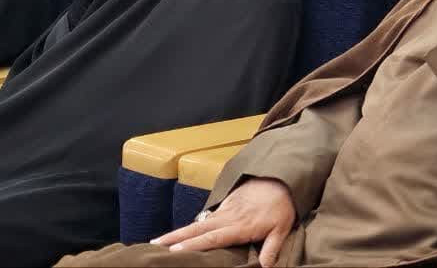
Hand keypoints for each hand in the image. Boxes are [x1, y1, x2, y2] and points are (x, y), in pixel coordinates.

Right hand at [152, 178, 294, 265]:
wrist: (280, 178)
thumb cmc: (281, 206)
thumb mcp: (282, 228)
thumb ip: (272, 247)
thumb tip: (264, 266)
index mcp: (239, 225)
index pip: (212, 238)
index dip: (193, 245)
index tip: (174, 249)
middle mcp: (227, 217)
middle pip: (197, 229)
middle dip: (175, 237)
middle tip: (155, 243)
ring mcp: (225, 209)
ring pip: (198, 222)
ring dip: (179, 231)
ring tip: (160, 240)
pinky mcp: (226, 204)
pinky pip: (206, 217)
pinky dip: (192, 225)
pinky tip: (182, 233)